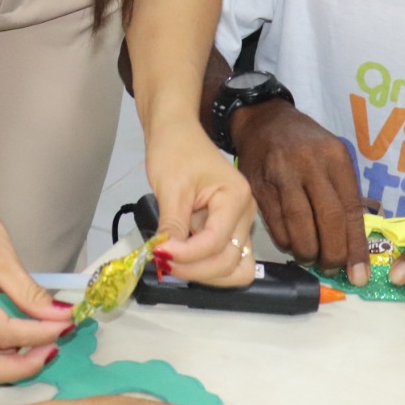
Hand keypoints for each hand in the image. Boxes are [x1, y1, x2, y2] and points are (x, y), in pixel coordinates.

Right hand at [0, 191, 71, 388]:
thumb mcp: (4, 258)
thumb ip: (31, 295)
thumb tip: (61, 316)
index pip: (4, 334)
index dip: (41, 334)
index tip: (67, 325)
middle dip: (21, 367)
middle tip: (52, 349)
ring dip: (0, 371)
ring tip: (29, 349)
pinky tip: (10, 344)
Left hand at [145, 120, 256, 285]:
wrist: (176, 131)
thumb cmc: (174, 150)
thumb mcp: (170, 187)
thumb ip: (173, 225)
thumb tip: (166, 257)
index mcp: (236, 198)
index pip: (216, 242)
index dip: (187, 254)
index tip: (158, 252)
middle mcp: (246, 214)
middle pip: (230, 263)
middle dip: (195, 269)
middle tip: (162, 261)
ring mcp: (241, 223)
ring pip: (233, 268)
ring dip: (203, 272)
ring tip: (173, 260)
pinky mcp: (229, 229)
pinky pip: (225, 258)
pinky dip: (205, 265)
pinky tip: (182, 256)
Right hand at [232, 100, 370, 281]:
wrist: (263, 121)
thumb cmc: (305, 144)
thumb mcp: (331, 156)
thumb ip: (343, 192)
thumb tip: (354, 244)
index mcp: (335, 157)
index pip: (350, 209)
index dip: (355, 246)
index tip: (359, 275)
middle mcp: (309, 163)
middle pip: (327, 218)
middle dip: (332, 253)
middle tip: (332, 267)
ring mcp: (281, 173)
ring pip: (299, 224)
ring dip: (307, 251)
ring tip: (311, 258)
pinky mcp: (257, 184)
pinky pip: (275, 223)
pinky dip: (285, 241)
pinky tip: (291, 243)